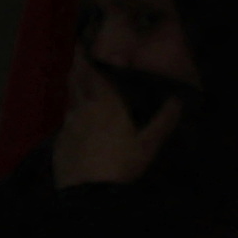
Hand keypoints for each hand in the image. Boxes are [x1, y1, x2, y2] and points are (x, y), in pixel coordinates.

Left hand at [51, 49, 182, 187]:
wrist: (88, 192)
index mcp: (104, 105)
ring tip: (79, 86)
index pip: (92, 75)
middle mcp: (82, 110)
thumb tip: (178, 101)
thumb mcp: (148, 144)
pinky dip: (72, 117)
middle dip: (76, 68)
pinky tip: (78, 122)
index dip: (86, 59)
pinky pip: (66, 123)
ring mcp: (68, 126)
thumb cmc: (121, 164)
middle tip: (78, 57)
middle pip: (75, 83)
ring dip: (73, 91)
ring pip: (69, 101)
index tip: (81, 45)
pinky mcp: (59, 142)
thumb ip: (163, 121)